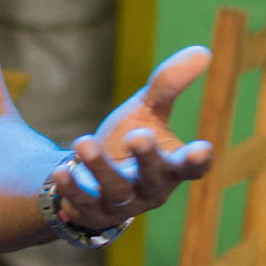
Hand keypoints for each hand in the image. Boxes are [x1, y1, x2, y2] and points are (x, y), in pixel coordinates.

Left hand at [53, 46, 215, 231]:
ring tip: (84, 143)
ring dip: (101, 168)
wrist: (91, 178)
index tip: (202, 149)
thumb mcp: (147, 111)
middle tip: (138, 136)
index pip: (192, 168)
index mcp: (172, 166)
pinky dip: (73, 189)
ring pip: (116, 190)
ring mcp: (122, 205)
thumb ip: (170, 85)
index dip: (198, 161)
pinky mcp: (93, 214)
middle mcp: (151, 190)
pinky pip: (84, 204)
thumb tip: (203, 51)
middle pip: (155, 178)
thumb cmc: (128, 141)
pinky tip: (61, 171)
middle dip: (147, 158)